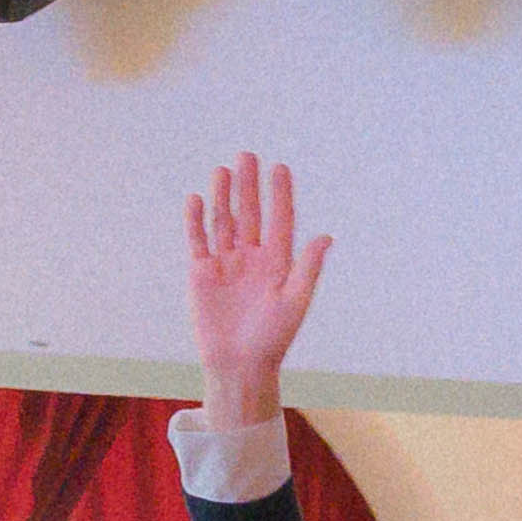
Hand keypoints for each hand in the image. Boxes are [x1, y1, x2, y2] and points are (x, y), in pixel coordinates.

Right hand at [184, 151, 331, 410]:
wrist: (239, 365)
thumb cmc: (273, 339)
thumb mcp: (295, 301)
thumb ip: (307, 268)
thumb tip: (325, 237)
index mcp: (278, 263)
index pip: (279, 220)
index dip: (280, 194)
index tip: (280, 167)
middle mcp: (251, 257)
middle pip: (250, 213)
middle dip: (249, 186)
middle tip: (248, 156)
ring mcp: (225, 262)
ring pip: (223, 221)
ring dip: (223, 196)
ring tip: (224, 170)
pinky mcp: (201, 272)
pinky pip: (198, 240)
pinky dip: (196, 220)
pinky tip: (196, 198)